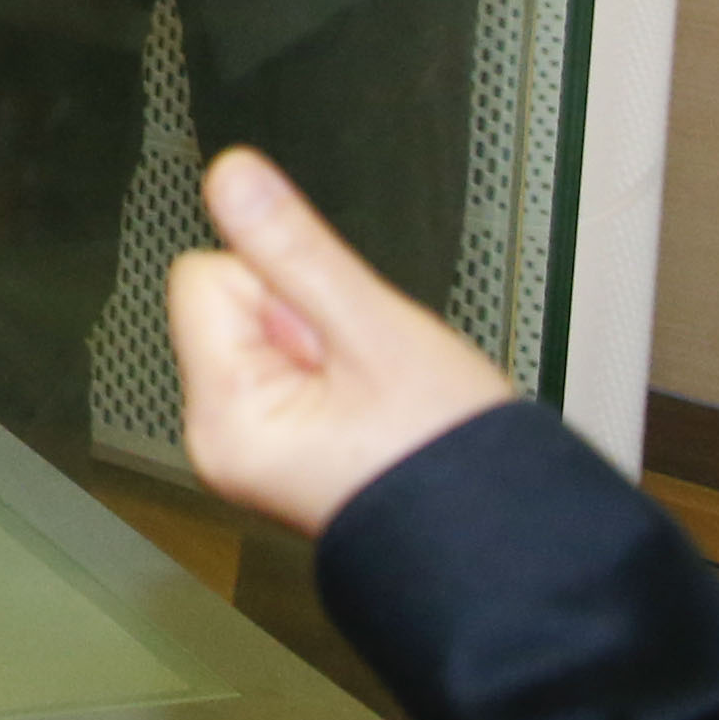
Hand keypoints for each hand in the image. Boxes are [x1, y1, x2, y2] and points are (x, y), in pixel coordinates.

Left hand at [165, 145, 512, 536]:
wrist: (511, 545)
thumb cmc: (453, 460)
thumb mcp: (376, 330)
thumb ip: (295, 248)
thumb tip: (229, 174)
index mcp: (222, 416)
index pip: (207, 275)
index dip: (281, 286)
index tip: (338, 337)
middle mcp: (221, 438)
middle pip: (235, 305)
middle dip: (306, 320)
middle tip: (369, 377)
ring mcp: (251, 450)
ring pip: (268, 336)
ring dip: (328, 350)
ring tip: (380, 401)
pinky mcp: (283, 453)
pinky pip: (292, 373)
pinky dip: (338, 379)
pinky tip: (377, 415)